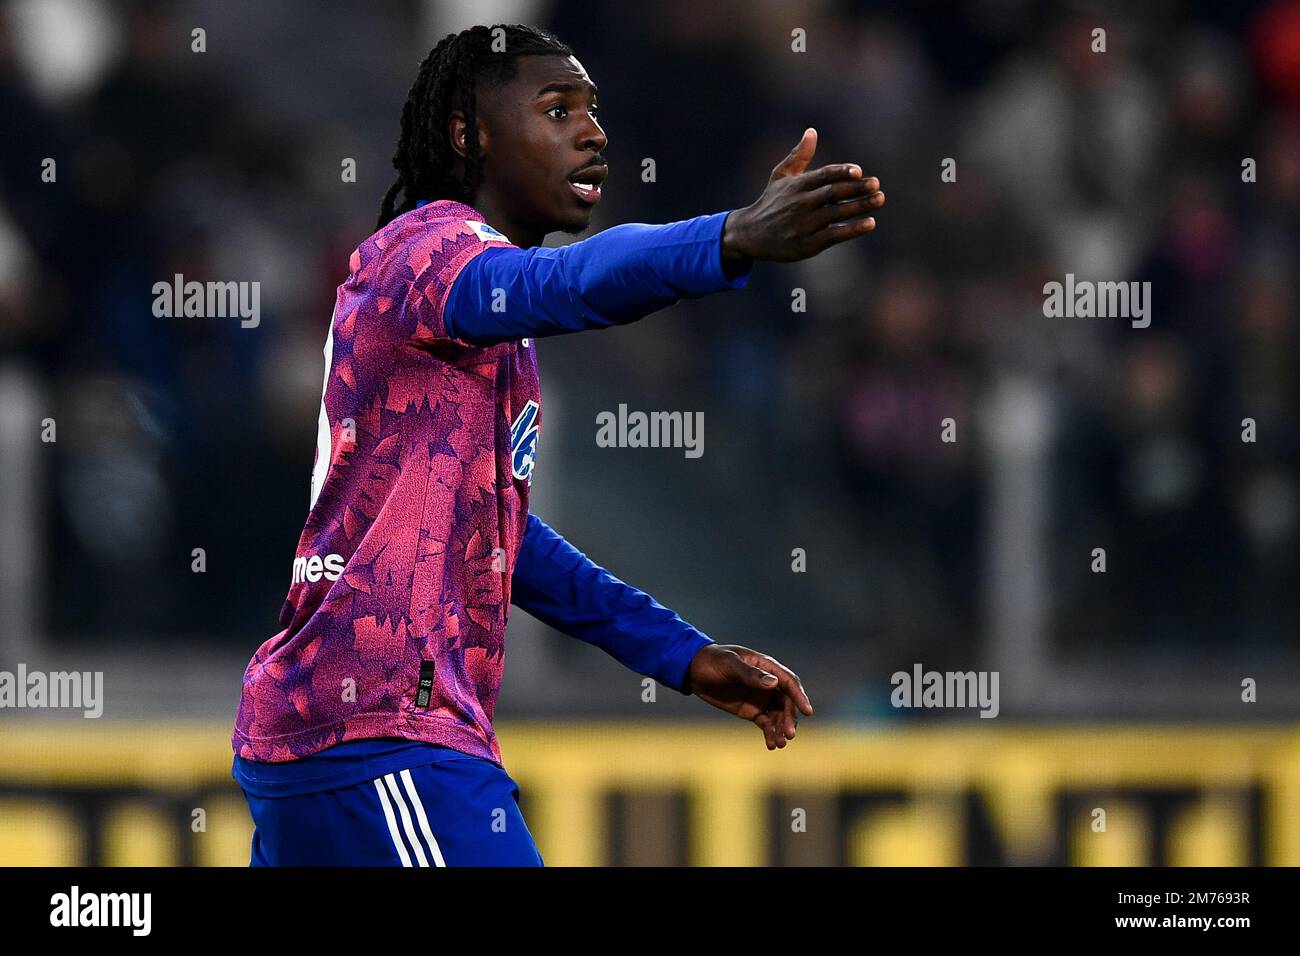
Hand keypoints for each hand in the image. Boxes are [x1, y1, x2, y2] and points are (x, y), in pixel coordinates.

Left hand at [683, 644, 813, 749]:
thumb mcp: (730, 665)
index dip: (800, 697)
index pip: (789, 683)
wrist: (694, 671)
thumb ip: (750, 674)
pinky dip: (770, 734)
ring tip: (779, 744)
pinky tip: (771, 745)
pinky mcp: (752, 711)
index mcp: (767, 667)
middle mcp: (768, 684)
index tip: (808, 711)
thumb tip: (773, 683)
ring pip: (779, 716)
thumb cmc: (713, 661)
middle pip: (787, 702)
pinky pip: (766, 724)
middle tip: (788, 735)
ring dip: (781, 729)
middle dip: (789, 719)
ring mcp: (761, 698)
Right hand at [722, 127, 883, 264]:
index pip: (823, 176)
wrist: (749, 235)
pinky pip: (834, 235)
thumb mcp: (780, 176)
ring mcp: (803, 225)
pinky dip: (853, 230)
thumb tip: (812, 131)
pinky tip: (870, 223)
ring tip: (879, 199)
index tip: (859, 171)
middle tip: (876, 184)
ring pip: (837, 214)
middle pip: (833, 194)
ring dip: (860, 206)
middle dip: (857, 188)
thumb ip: (799, 155)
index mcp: (796, 185)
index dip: (841, 172)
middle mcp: (800, 204)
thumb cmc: (770, 202)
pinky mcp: (807, 245)